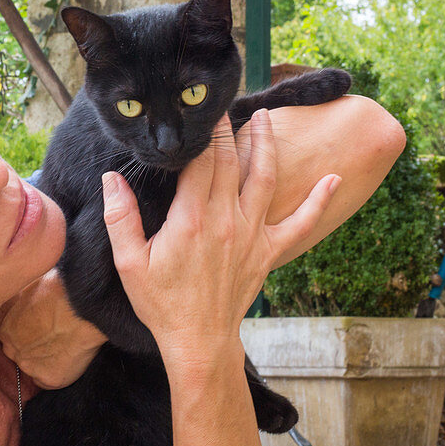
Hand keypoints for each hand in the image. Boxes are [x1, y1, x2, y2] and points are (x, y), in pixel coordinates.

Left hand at [0, 270, 106, 388]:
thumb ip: (16, 305)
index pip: (7, 337)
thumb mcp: (26, 289)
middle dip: (32, 348)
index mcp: (4, 328)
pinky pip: (49, 381)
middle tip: (52, 337)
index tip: (37, 329)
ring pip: (34, 368)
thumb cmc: (58, 291)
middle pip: (19, 354)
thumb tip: (18, 307)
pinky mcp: (48, 379)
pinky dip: (59, 372)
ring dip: (45, 360)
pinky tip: (70, 355)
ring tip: (64, 343)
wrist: (81, 307)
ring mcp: (29, 366)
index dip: (23, 333)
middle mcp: (12, 349)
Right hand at [101, 110, 339, 364]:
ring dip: (267, 145)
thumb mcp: (129, 263)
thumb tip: (111, 177)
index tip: (202, 110)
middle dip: (230, 129)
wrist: (198, 341)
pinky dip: (319, 200)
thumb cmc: (161, 303)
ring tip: (266, 118)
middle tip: (227, 103)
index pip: (201, 162)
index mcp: (191, 220)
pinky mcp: (268, 252)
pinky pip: (301, 223)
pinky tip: (333, 179)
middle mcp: (226, 221)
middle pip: (232, 162)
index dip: (204, 133)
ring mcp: (252, 235)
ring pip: (265, 179)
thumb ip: (121, 217)